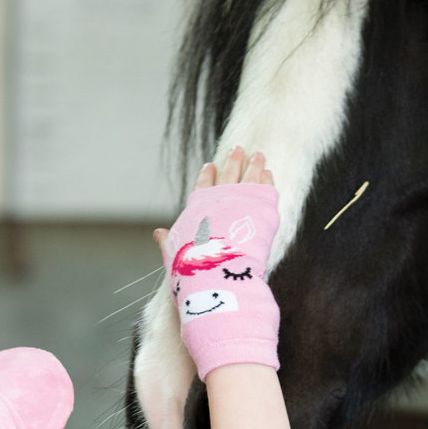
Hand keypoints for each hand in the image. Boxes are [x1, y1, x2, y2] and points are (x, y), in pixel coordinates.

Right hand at [154, 147, 280, 380]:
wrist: (217, 279)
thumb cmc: (192, 274)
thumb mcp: (173, 257)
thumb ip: (168, 242)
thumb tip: (158, 233)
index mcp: (196, 210)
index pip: (202, 187)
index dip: (207, 176)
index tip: (210, 165)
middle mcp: (218, 202)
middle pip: (227, 175)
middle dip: (233, 161)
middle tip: (238, 149)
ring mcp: (241, 203)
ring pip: (248, 176)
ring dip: (253, 164)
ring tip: (258, 155)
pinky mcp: (261, 209)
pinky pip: (266, 188)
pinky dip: (267, 178)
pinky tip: (270, 172)